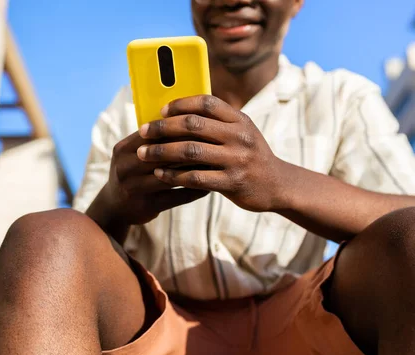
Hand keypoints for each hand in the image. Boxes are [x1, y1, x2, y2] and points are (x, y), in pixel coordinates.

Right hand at [101, 131, 208, 225]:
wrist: (115, 208)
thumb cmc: (133, 174)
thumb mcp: (133, 155)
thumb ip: (153, 140)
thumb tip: (185, 118)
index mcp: (123, 149)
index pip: (153, 133)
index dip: (177, 128)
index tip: (202, 125)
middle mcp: (124, 167)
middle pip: (161, 153)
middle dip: (188, 148)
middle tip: (213, 143)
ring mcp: (134, 188)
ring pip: (170, 175)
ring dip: (193, 170)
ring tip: (214, 164)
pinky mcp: (146, 206)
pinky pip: (175, 197)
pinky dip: (194, 191)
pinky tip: (209, 186)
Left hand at [136, 95, 286, 212]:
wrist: (278, 185)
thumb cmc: (250, 156)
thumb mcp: (241, 133)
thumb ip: (217, 123)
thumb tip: (176, 114)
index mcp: (239, 120)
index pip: (206, 102)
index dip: (180, 104)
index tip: (160, 111)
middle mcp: (239, 136)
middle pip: (193, 125)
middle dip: (163, 128)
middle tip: (143, 132)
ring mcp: (236, 160)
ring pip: (190, 151)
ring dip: (162, 152)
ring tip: (143, 154)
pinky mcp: (232, 183)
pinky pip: (196, 177)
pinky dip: (174, 175)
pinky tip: (159, 175)